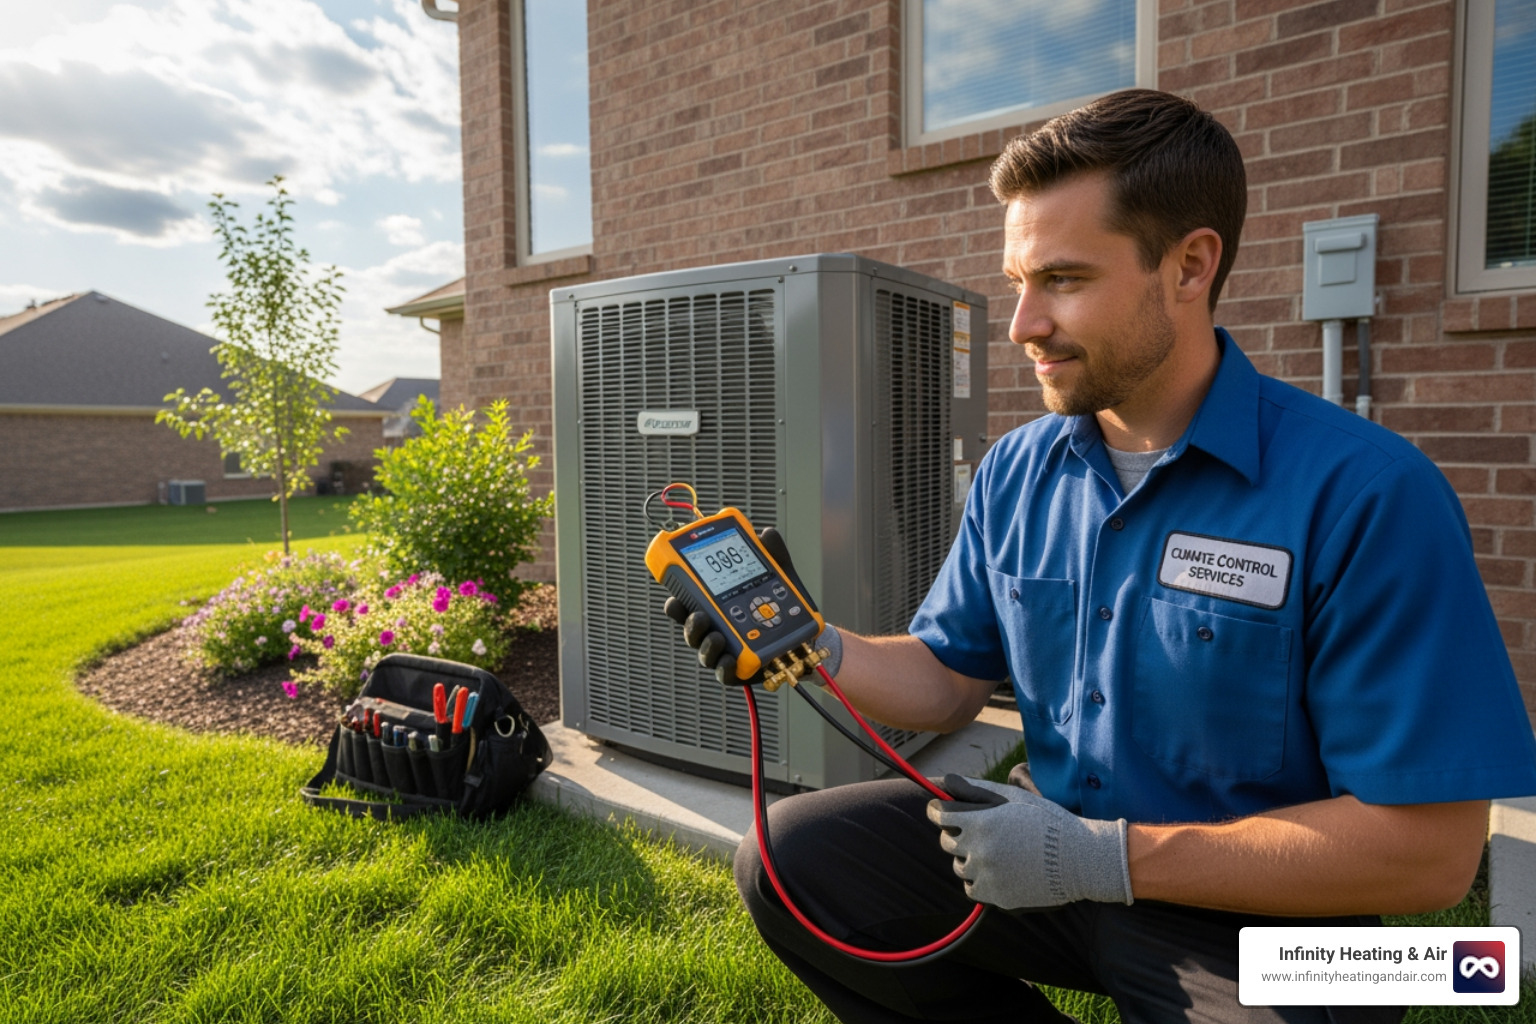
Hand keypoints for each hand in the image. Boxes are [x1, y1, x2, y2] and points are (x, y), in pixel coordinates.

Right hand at [661, 527, 837, 685]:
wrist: (806, 638)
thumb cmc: (783, 607)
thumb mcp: (780, 577)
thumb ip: (773, 556)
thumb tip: (766, 534)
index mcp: (717, 608)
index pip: (689, 606)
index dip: (677, 604)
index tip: (673, 597)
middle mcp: (716, 630)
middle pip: (692, 630)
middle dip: (690, 624)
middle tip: (698, 616)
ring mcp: (726, 652)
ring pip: (705, 652)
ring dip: (706, 645)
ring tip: (716, 637)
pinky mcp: (740, 670)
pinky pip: (725, 674)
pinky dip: (724, 668)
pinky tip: (728, 659)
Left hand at [925, 769, 1132, 909]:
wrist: (1079, 859)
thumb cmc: (1047, 821)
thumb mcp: (1013, 797)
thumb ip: (976, 789)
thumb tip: (945, 781)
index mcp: (981, 822)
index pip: (939, 814)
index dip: (937, 809)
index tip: (940, 809)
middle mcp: (979, 850)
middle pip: (947, 841)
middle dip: (956, 832)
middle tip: (976, 830)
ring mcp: (987, 876)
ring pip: (960, 866)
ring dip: (968, 857)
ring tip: (994, 851)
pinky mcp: (997, 897)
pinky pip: (972, 888)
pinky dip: (979, 880)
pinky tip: (997, 870)